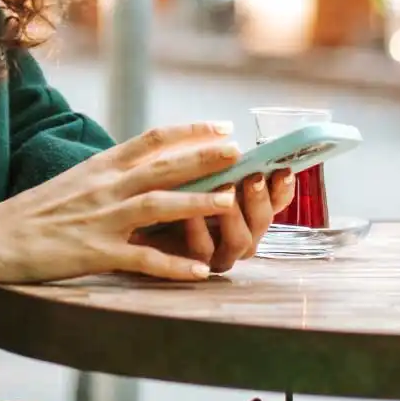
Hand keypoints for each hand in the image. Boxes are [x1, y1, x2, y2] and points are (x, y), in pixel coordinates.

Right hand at [0, 123, 244, 285]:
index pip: (151, 139)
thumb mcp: (75, 180)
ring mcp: (100, 220)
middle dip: (204, 158)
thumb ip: (111, 173)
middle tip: (240, 152)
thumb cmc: (36, 211)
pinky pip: (140, 259)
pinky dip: (171, 266)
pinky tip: (199, 272)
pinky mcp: (94, 253)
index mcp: (100, 166)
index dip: (189, 131)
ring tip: (230, 202)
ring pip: (157, 206)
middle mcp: (104, 187)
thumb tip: (148, 166)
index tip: (220, 127)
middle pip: (162, 167)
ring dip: (196, 204)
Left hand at [133, 169, 295, 273]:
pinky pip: (200, 254)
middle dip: (259, 201)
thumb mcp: (183, 172)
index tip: (282, 169)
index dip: (282, 189)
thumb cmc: (156, 192)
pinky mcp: (191, 265)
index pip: (274, 202)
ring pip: (239, 242)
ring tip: (225, 192)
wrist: (117, 226)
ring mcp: (214, 254)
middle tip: (252, 178)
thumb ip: (207, 162)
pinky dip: (199, 235)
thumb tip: (226, 134)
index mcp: (242, 212)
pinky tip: (190, 217)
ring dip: (235, 217)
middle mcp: (235, 236)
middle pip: (261, 224)